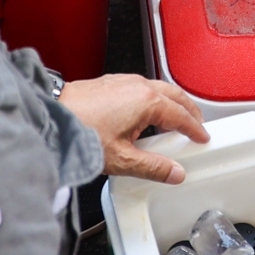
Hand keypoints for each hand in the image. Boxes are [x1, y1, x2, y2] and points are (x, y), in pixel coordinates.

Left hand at [58, 73, 207, 182]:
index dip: (195, 128)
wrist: (52, 115)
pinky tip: (146, 111)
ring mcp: (125, 81)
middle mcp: (139, 86)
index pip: (181, 116)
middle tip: (197, 124)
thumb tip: (175, 173)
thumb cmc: (81, 132)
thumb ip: (153, 167)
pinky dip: (155, 97)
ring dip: (172, 102)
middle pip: (175, 96)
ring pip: (159, 88)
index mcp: (148, 102)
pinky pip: (143, 86)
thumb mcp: (122, 159)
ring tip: (174, 118)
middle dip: (189, 110)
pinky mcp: (111, 82)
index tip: (202, 136)